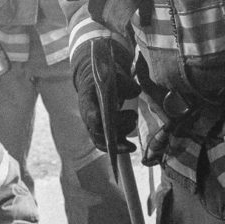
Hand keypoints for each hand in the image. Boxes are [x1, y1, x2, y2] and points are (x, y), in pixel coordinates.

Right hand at [70, 37, 138, 152]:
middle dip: (118, 128)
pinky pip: (107, 145)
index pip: (89, 112)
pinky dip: (119, 148)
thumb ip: (125, 82)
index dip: (96, 118)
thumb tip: (137, 91)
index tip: (105, 119)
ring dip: (119, 141)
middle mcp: (87, 116)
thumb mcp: (114, 75)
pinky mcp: (100, 132)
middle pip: (99, 130)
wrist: (96, 83)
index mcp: (87, 100)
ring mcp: (92, 126)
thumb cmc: (105, 78)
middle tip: (133, 116)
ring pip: (102, 140)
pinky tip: (132, 147)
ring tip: (134, 128)